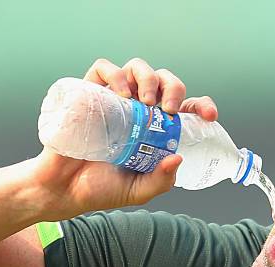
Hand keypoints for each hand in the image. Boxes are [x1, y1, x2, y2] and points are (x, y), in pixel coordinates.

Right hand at [31, 58, 218, 219]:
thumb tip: (177, 157)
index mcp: (157, 129)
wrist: (64, 190)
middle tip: (169, 109)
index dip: (201, 106)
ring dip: (148, 77)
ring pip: (137, 68)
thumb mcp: (141, 190)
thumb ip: (161, 180)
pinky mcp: (89, 93)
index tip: (209, 116)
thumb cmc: (103, 188)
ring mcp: (114, 99)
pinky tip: (120, 93)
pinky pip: (103, 69)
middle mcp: (139, 110)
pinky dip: (114, 73)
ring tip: (144, 102)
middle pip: (164, 82)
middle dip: (174, 87)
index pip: (186, 108)